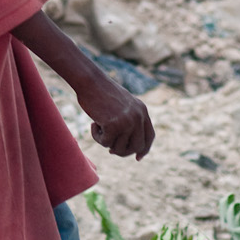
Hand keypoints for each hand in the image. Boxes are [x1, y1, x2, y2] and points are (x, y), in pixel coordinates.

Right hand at [8, 8, 157, 159]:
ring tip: (98, 126)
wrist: (90, 81)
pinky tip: (93, 123)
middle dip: (123, 152)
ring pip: (119, 148)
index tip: (137, 158)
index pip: (149, 136)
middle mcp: (138, 117)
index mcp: (142, 111)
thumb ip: (129, 121)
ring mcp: (127, 121)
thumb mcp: (122, 105)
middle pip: (136, 147)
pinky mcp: (114, 125)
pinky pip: (105, 143)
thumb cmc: (101, 92)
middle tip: (110, 149)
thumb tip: (130, 147)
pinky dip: (97, 137)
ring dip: (106, 142)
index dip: (144, 149)